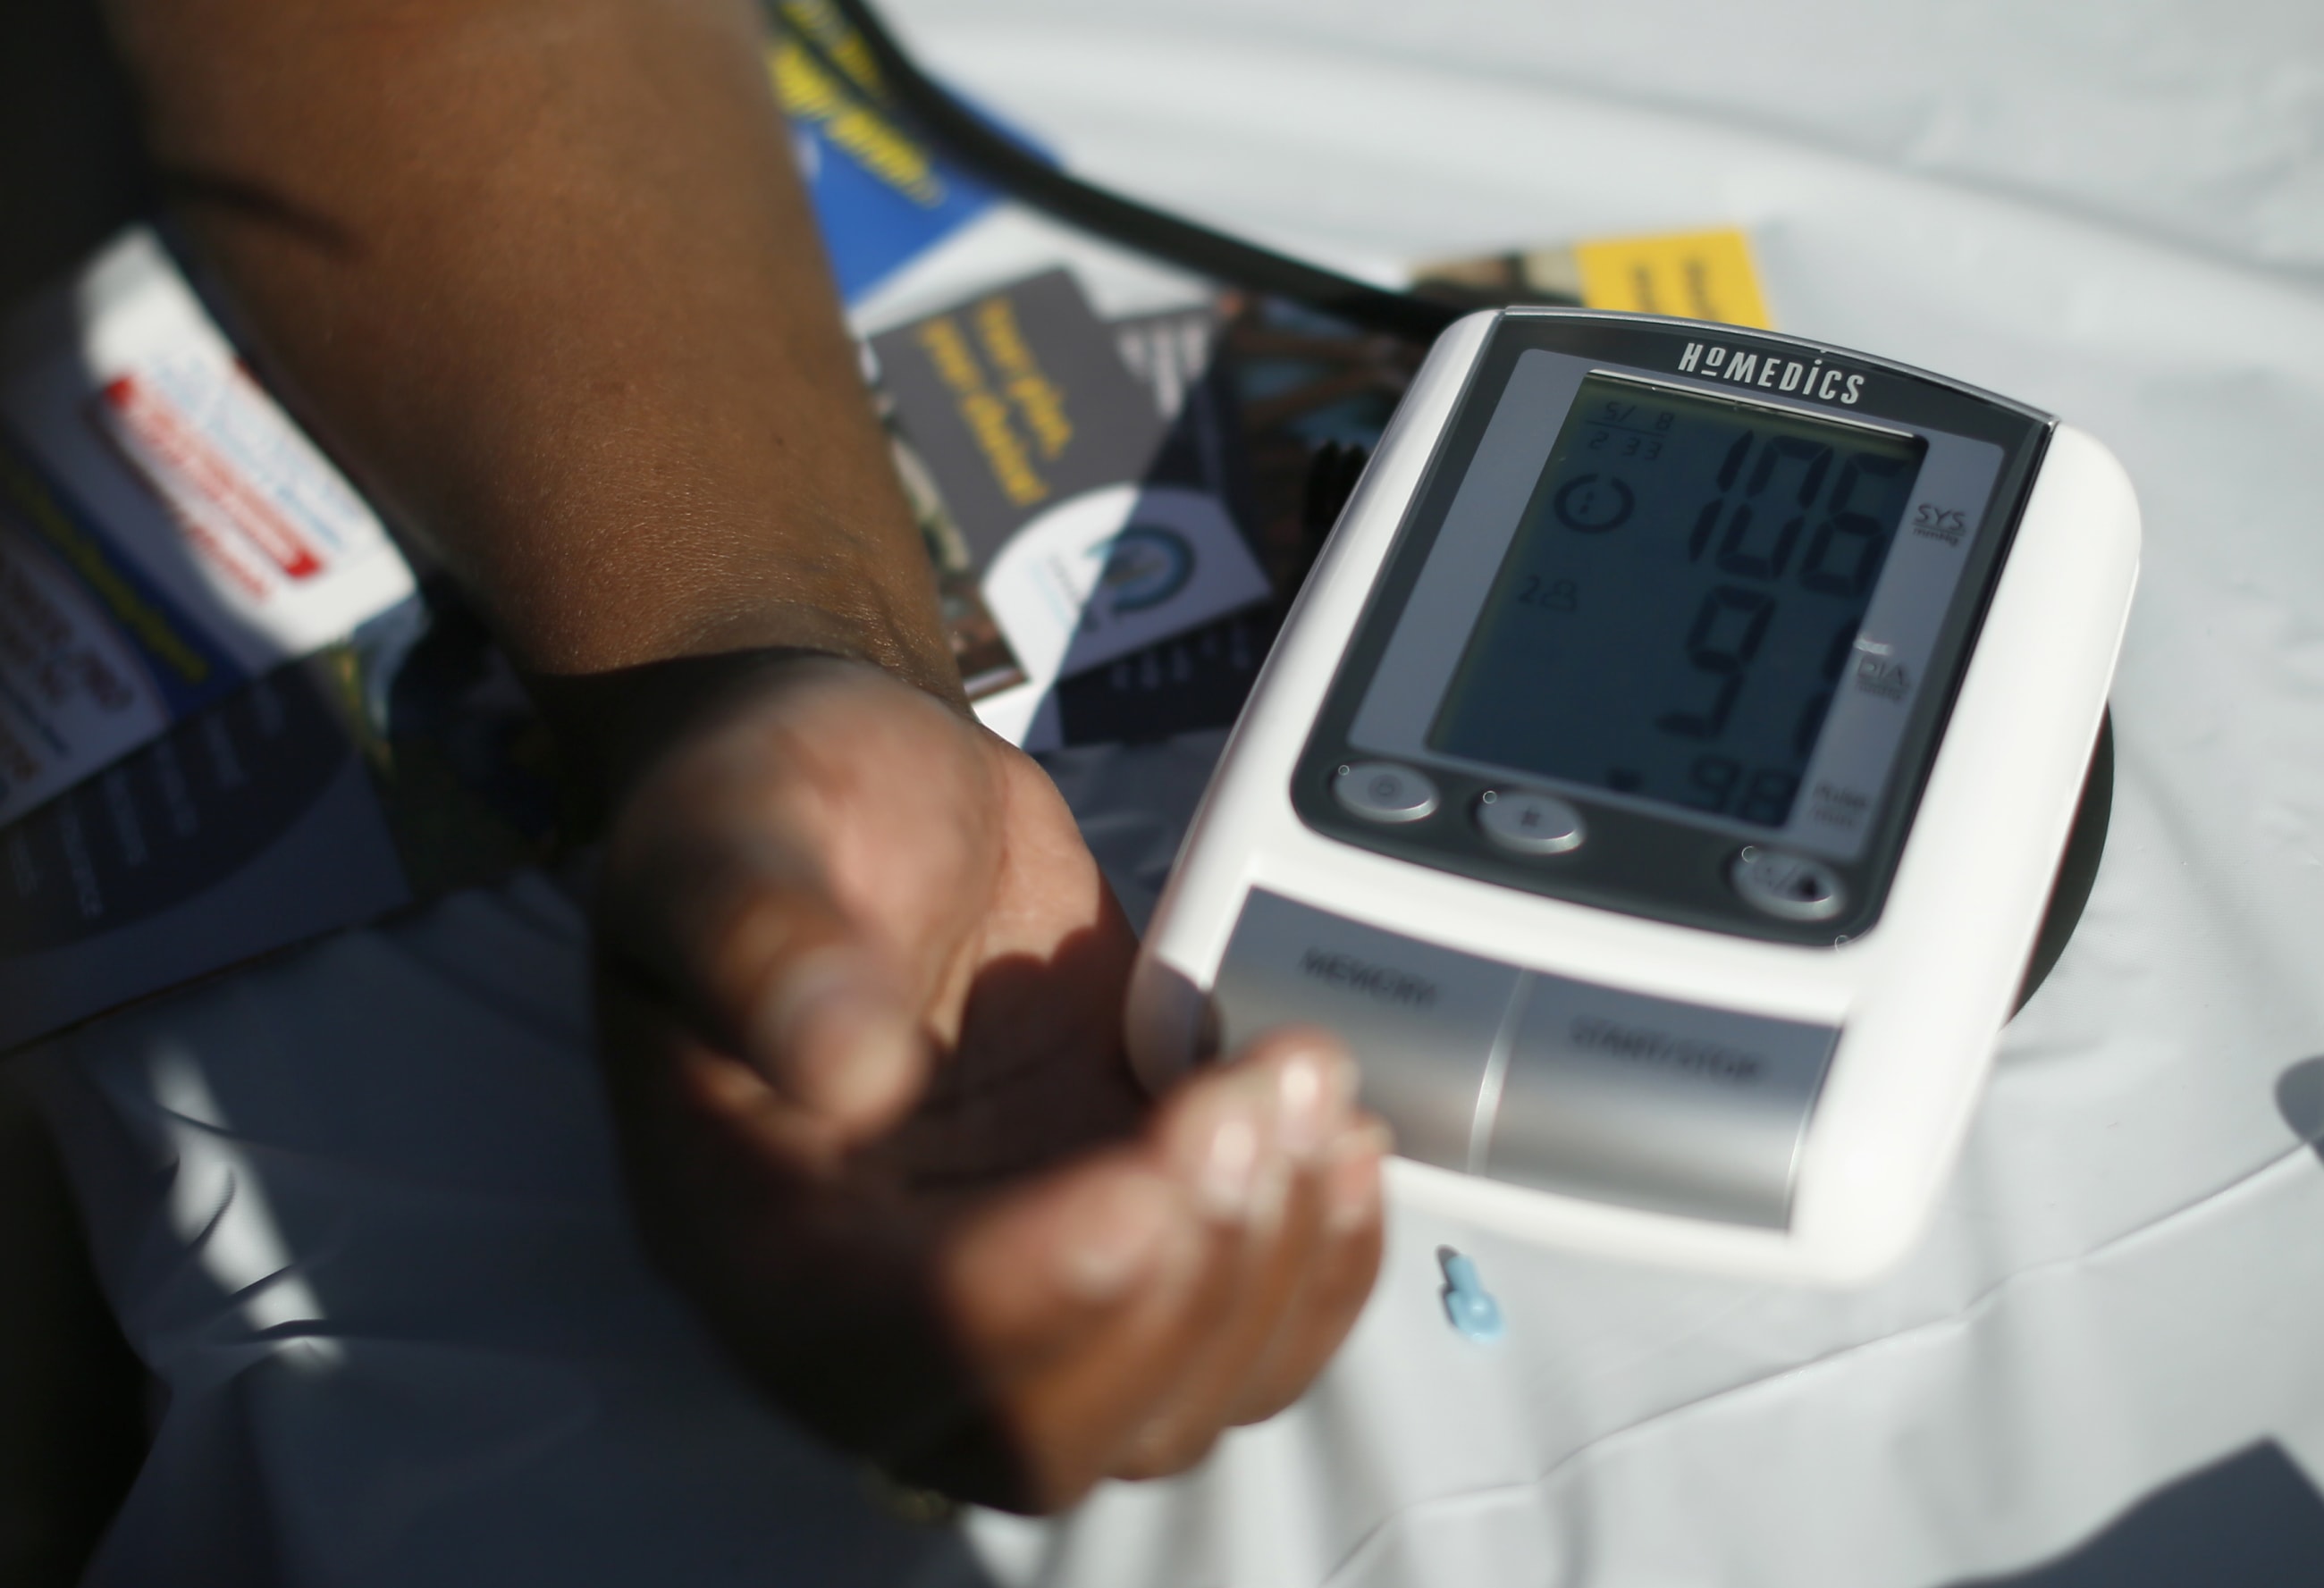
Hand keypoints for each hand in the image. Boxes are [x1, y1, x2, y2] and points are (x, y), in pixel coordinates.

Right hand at [592, 656, 1387, 1511]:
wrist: (870, 794)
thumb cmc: (767, 821)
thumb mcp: (730, 844)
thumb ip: (765, 949)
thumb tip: (845, 1074)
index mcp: (757, 1236)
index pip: (897, 1348)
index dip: (1036, 1295)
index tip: (1143, 1173)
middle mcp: (887, 1306)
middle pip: (1050, 1429)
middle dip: (1185, 1286)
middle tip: (1248, 1102)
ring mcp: (1025, 1280)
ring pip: (1168, 1404)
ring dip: (1272, 1267)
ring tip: (1305, 1084)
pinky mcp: (1127, 1227)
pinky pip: (1239, 1330)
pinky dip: (1319, 1259)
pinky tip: (1344, 1140)